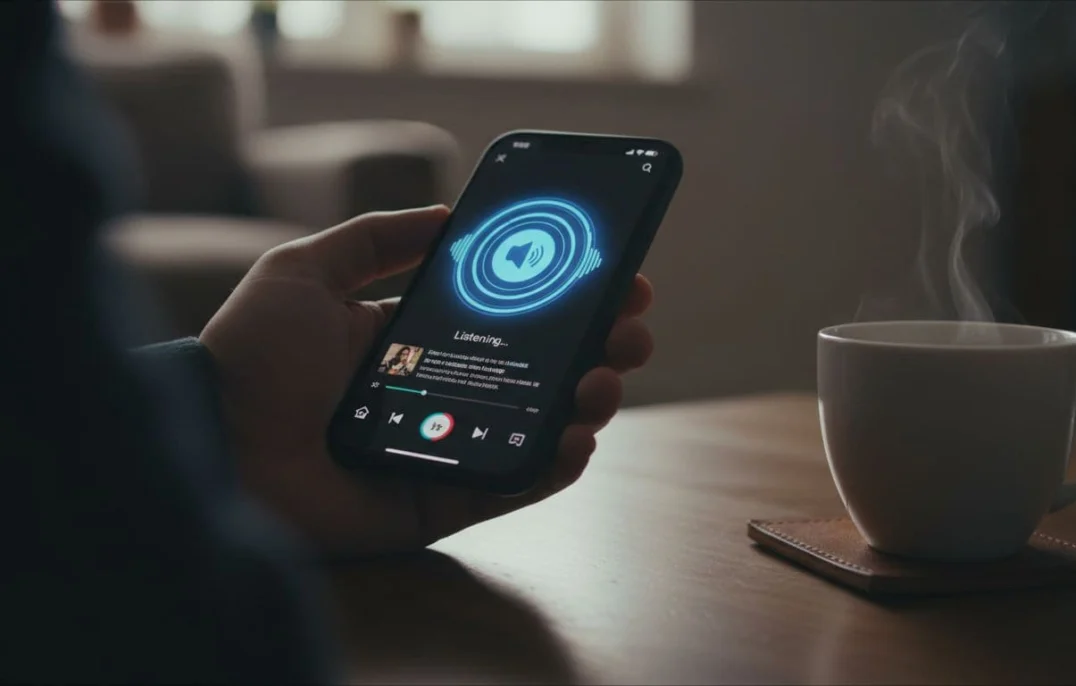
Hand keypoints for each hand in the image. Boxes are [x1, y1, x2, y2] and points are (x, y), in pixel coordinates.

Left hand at [200, 206, 653, 556]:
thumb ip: (376, 238)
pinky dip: (557, 465)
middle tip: (630, 329)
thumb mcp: (306, 270)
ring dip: (590, 401)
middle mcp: (442, 391)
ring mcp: (448, 445)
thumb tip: (447, 214)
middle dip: (598, 347)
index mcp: (414, 340)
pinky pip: (516, 484)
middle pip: (541, 370)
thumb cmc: (250, 356)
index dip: (565, 298)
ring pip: (542, 426)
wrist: (213, 441)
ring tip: (604, 377)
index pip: (509, 317)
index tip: (613, 276)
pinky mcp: (443, 498)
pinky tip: (579, 435)